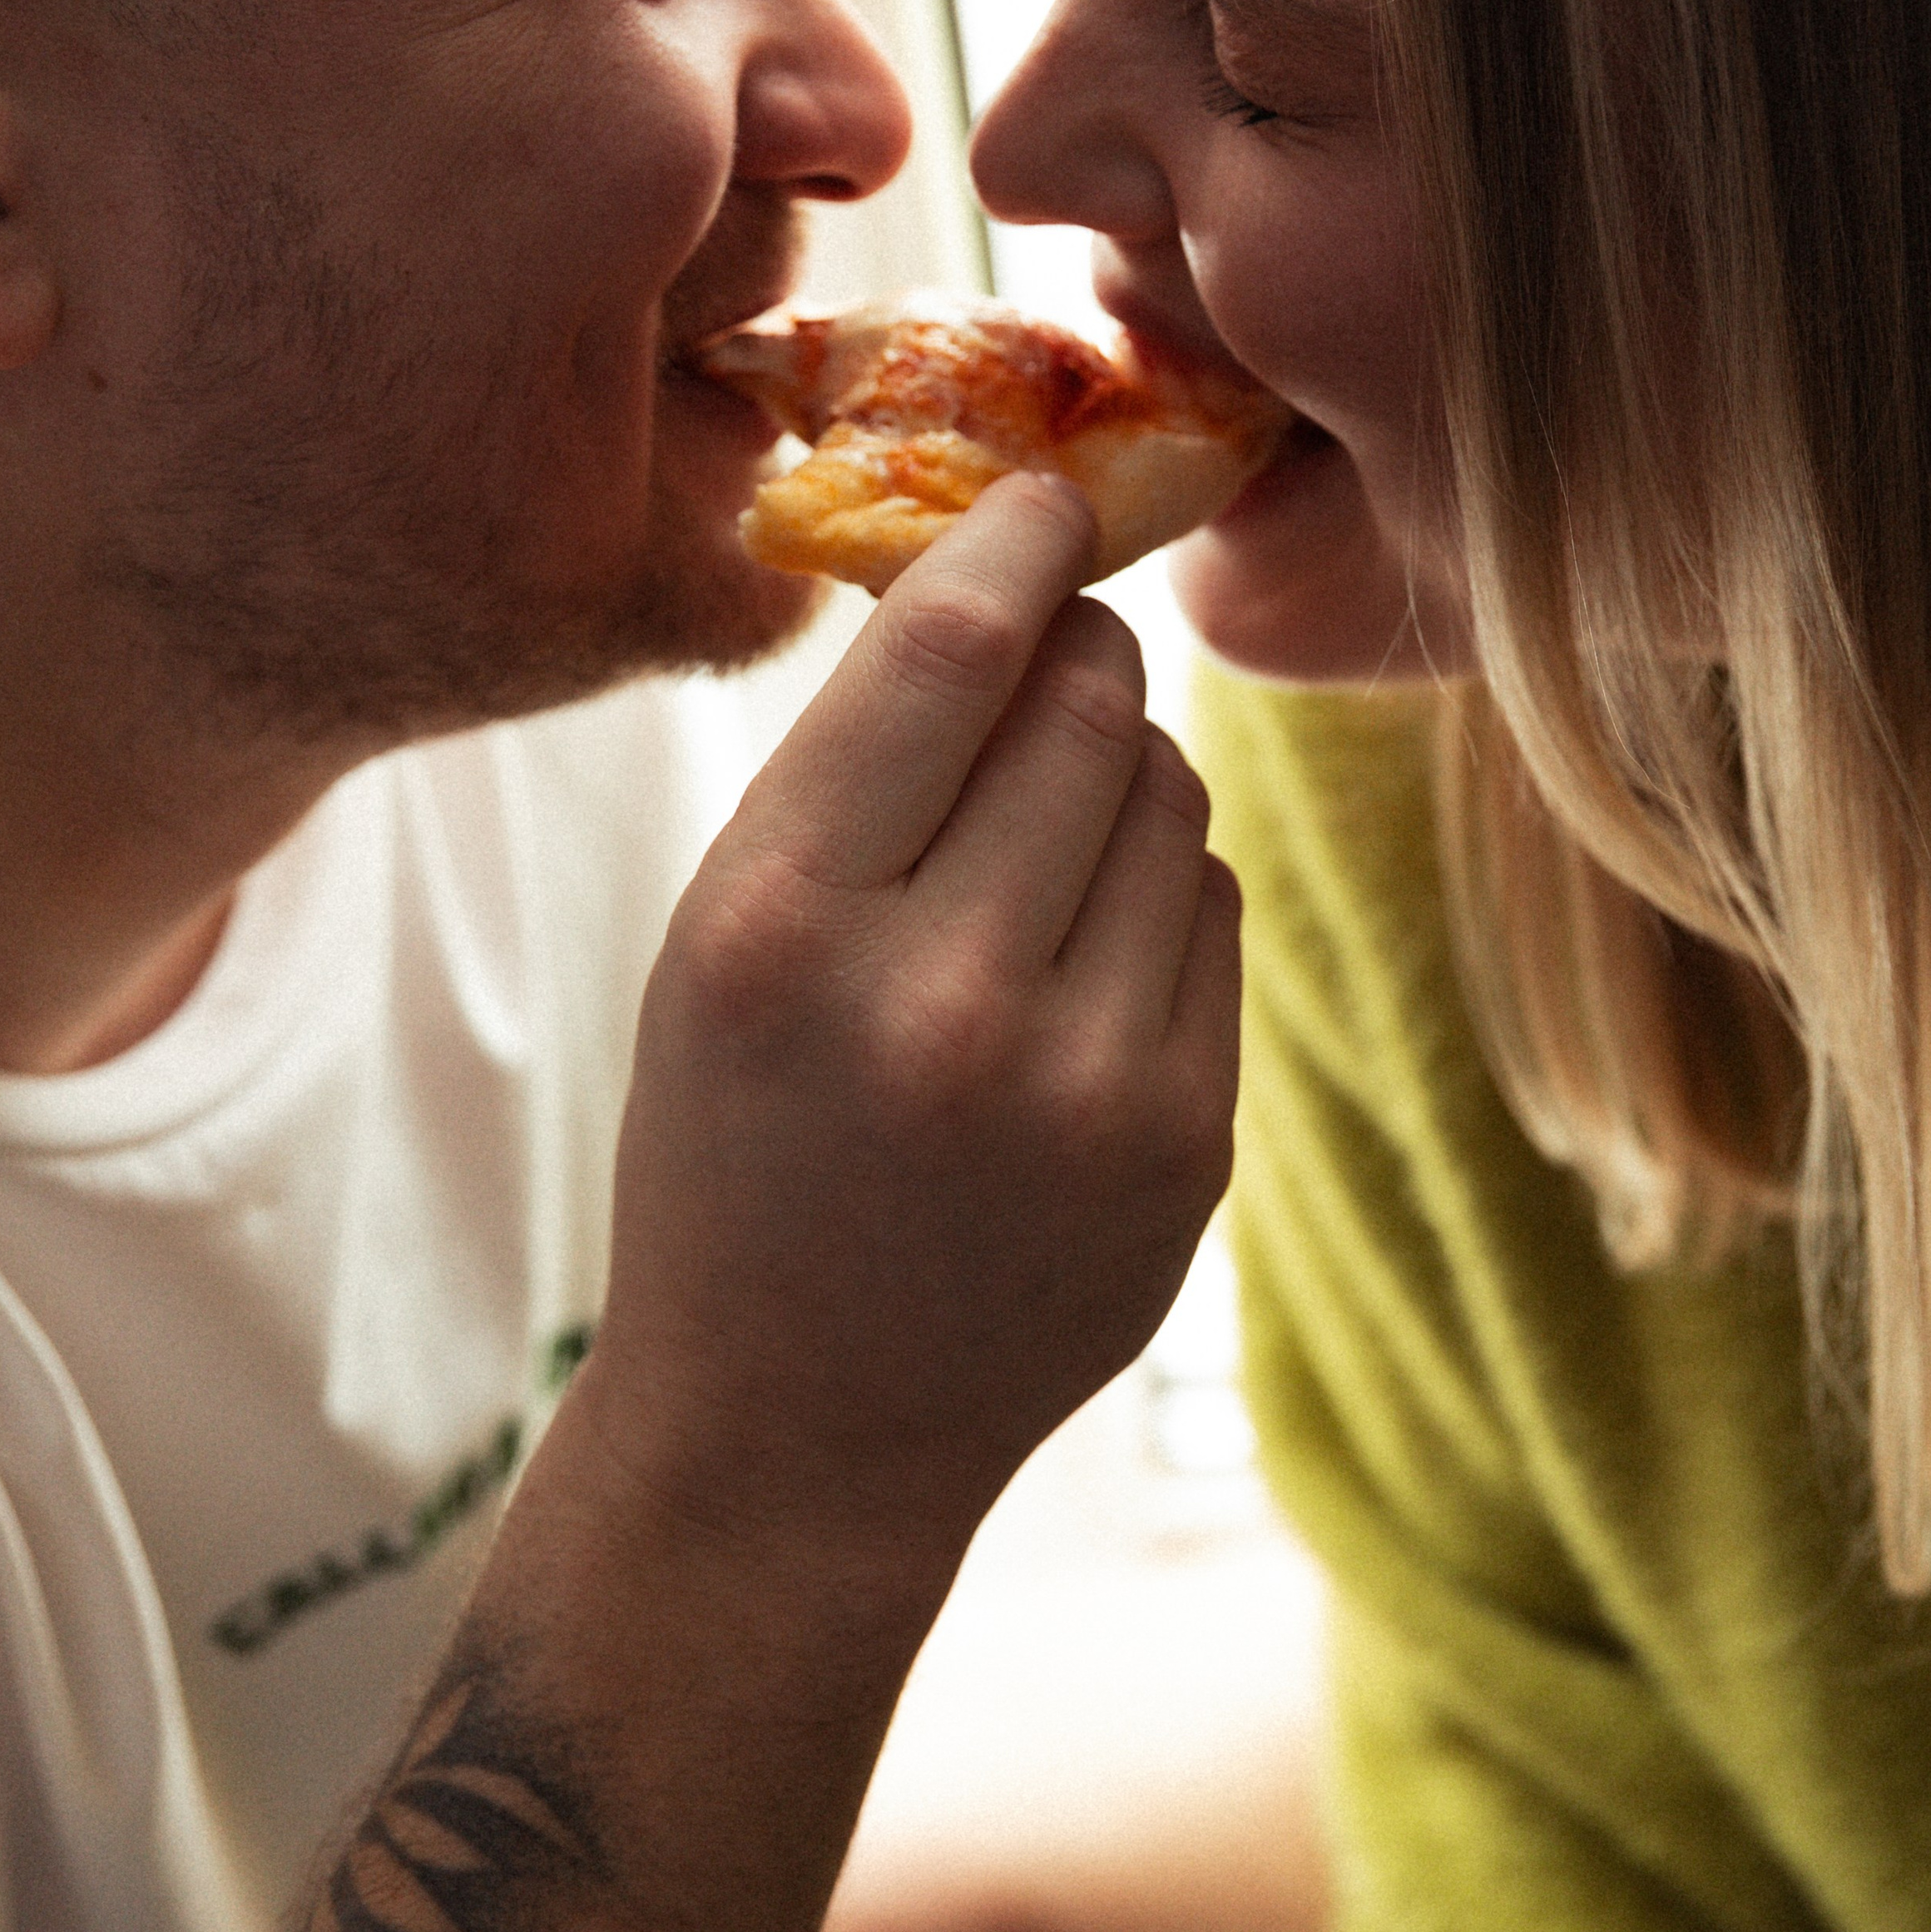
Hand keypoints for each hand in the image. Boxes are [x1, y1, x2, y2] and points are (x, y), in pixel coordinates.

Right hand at [582, 474, 1241, 1551]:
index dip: (1017, 542)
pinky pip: (1210, 912)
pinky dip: (1153, 898)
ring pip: (1172, 797)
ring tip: (1028, 869)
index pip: (950, 652)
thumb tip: (1013, 577)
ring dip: (1115, 781)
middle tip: (1035, 675)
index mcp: (780, 933)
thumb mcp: (720, 945)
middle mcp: (940, 1006)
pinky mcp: (1185, 1144)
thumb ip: (854, 771)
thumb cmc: (734, 1151)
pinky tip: (1074, 973)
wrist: (800, 1428)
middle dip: (1071, 659)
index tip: (1045, 503)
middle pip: (1090, 704)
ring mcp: (1083, 1088)